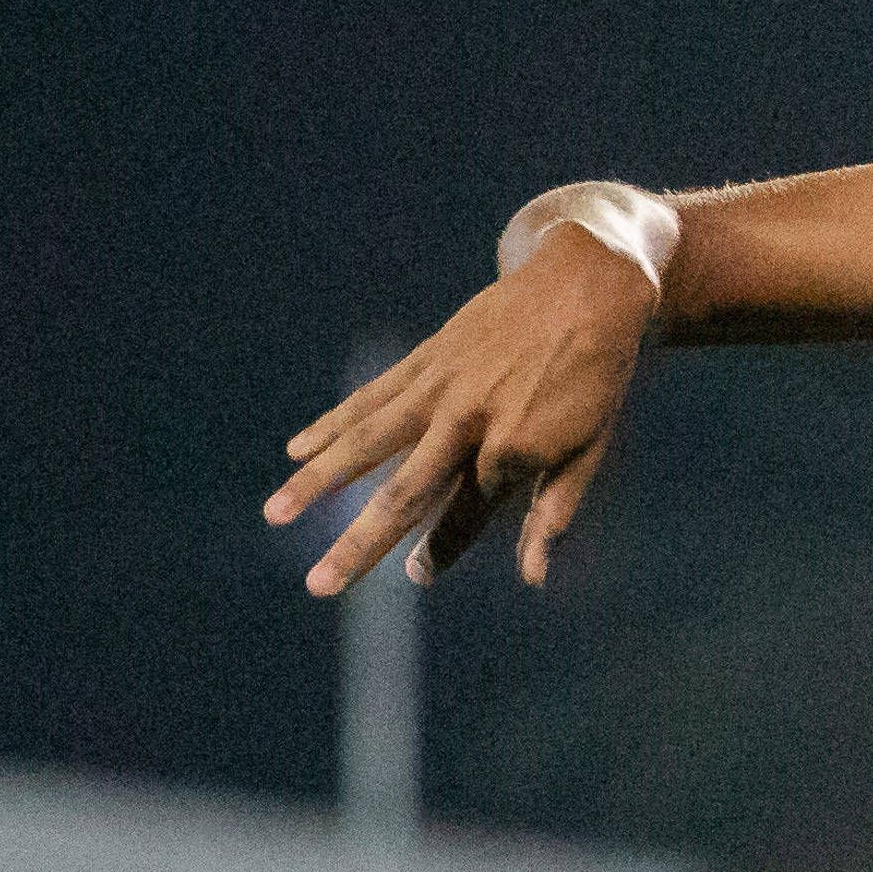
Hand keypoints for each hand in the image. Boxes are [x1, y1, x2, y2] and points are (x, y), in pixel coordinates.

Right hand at [264, 220, 658, 592]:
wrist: (586, 286)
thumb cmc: (598, 378)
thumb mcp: (591, 448)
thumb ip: (553, 512)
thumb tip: (532, 577)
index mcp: (513, 449)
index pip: (465, 516)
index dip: (441, 551)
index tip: (416, 578)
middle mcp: (468, 421)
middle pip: (404, 493)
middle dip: (359, 544)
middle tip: (319, 586)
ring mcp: (440, 387)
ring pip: (367, 442)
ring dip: (317, 482)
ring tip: (274, 513)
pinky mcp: (426, 359)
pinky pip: (369, 397)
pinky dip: (331, 424)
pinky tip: (294, 449)